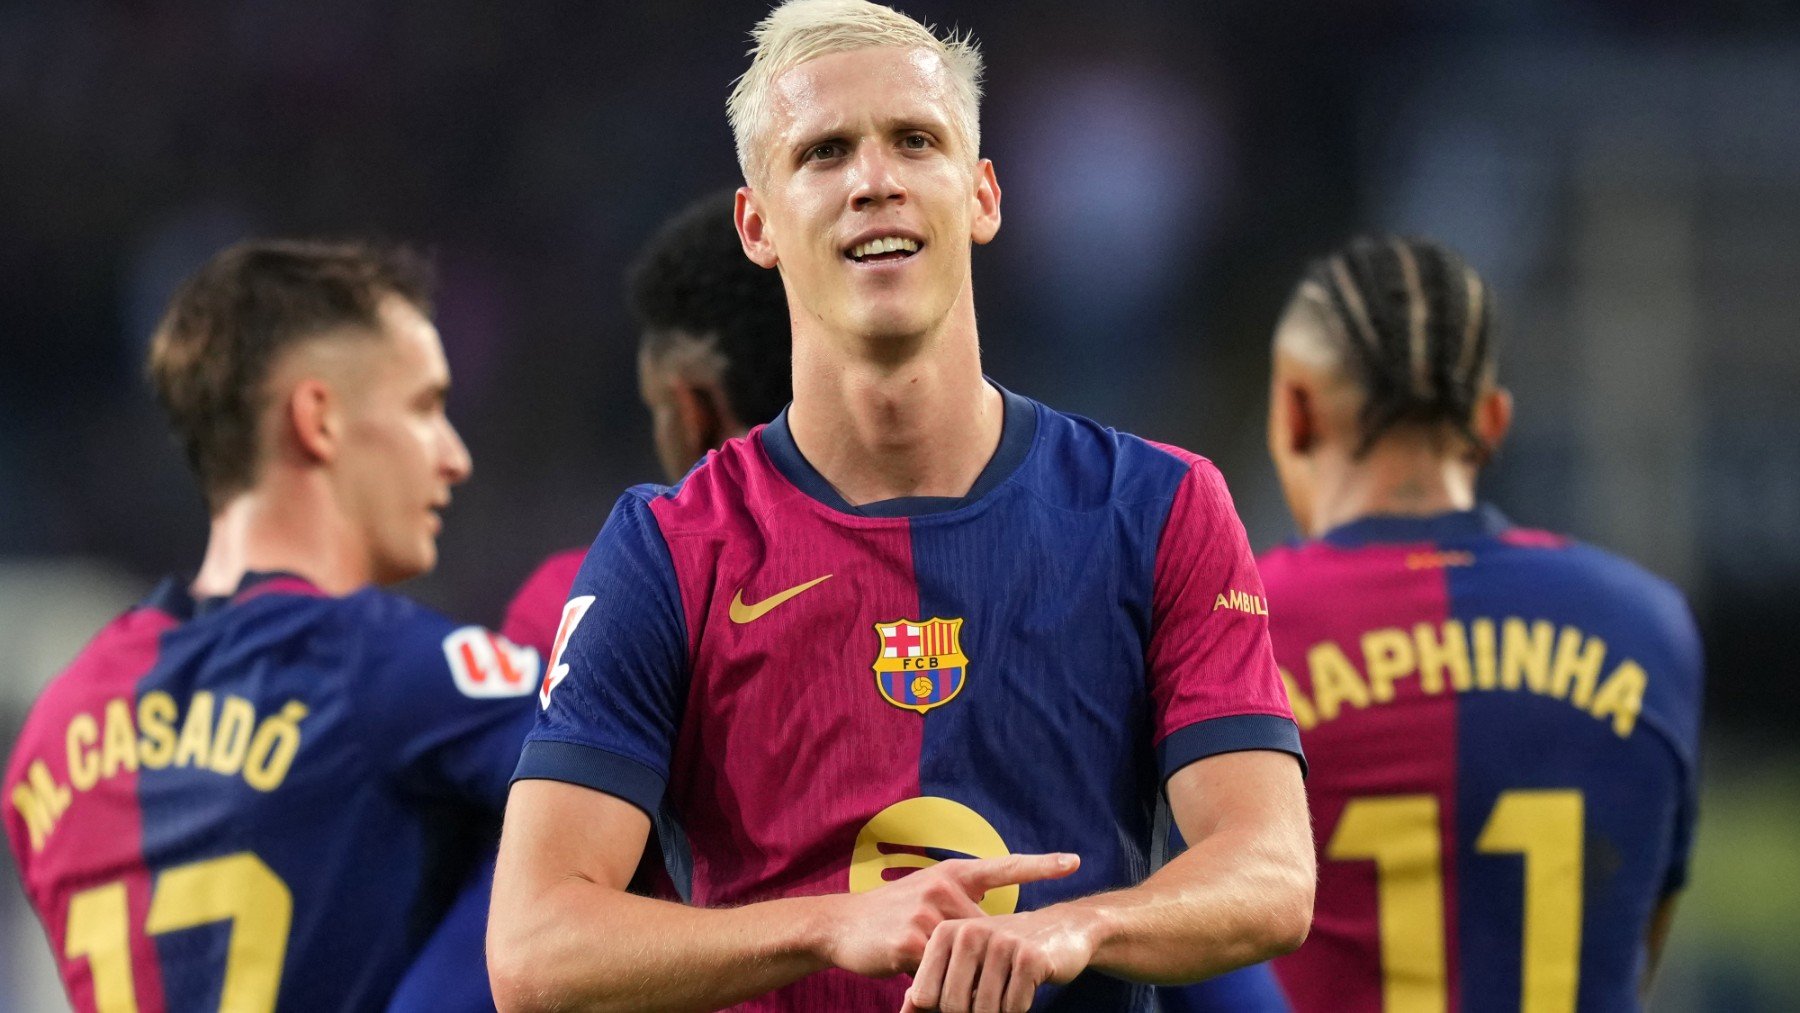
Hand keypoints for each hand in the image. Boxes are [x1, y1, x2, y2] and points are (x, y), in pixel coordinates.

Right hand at [823, 853, 1079, 978]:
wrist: (839, 927)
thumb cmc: (888, 916)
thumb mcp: (926, 897)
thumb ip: (959, 907)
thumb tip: (995, 931)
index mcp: (951, 873)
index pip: (1004, 867)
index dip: (1040, 865)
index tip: (1075, 862)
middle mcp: (942, 887)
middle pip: (985, 930)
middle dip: (983, 956)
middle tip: (962, 966)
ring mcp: (927, 912)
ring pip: (964, 953)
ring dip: (956, 972)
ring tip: (932, 972)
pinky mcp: (912, 940)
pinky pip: (939, 969)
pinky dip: (935, 981)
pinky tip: (914, 980)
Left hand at [901, 903, 1099, 1012]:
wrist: (1062, 928)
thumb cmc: (1004, 951)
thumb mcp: (964, 963)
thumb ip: (931, 986)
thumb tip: (905, 1012)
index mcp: (946, 933)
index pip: (925, 996)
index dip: (943, 1008)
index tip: (965, 995)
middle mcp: (969, 932)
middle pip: (953, 1007)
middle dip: (972, 1012)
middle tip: (991, 994)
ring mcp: (1000, 942)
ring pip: (984, 1011)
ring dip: (998, 1010)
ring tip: (1008, 987)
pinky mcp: (1030, 957)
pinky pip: (1013, 1007)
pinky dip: (1019, 1006)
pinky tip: (1026, 985)